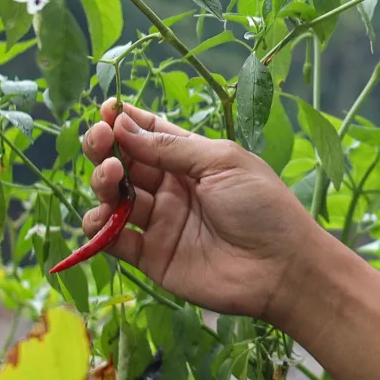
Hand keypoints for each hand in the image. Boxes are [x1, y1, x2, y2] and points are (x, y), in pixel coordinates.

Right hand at [72, 100, 323, 324]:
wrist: (281, 269)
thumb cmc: (262, 207)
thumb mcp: (221, 162)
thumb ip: (171, 148)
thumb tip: (123, 125)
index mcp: (191, 159)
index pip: (149, 133)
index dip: (124, 121)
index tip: (107, 110)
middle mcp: (171, 187)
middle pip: (125, 162)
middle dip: (105, 146)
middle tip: (99, 139)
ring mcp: (160, 222)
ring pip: (114, 197)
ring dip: (103, 183)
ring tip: (112, 176)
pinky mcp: (151, 256)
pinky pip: (114, 239)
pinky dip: (98, 227)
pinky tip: (101, 217)